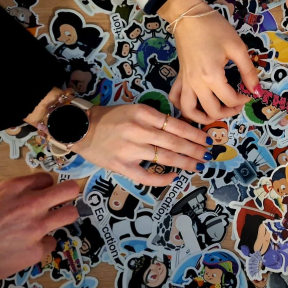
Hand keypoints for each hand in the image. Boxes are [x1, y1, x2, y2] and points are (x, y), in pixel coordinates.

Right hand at [73, 104, 210, 185]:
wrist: (80, 128)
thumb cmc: (110, 118)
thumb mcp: (135, 110)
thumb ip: (155, 119)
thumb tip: (182, 131)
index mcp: (144, 113)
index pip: (176, 125)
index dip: (195, 134)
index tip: (208, 140)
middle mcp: (139, 130)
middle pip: (175, 142)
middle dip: (195, 150)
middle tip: (208, 155)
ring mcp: (130, 149)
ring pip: (165, 158)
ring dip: (185, 163)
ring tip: (198, 166)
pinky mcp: (121, 165)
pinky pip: (146, 176)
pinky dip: (162, 178)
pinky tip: (174, 177)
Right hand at [160, 0, 260, 123]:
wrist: (189, 16)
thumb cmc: (214, 28)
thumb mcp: (237, 47)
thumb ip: (248, 71)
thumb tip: (257, 90)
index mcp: (212, 77)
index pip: (230, 99)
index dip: (244, 99)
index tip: (250, 92)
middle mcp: (196, 84)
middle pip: (212, 111)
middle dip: (228, 112)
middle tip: (238, 103)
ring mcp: (185, 82)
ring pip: (189, 111)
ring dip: (203, 118)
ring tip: (216, 113)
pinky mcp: (180, 77)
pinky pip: (176, 98)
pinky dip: (183, 106)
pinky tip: (195, 105)